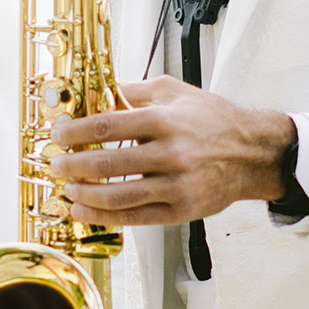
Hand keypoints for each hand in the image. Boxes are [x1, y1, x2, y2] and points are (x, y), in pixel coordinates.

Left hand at [47, 76, 293, 227]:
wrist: (252, 154)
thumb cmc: (213, 121)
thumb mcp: (175, 92)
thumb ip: (134, 92)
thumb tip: (96, 92)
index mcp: (165, 120)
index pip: (107, 125)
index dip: (75, 131)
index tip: (59, 134)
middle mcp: (170, 153)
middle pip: (107, 163)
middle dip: (72, 165)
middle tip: (55, 163)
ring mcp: (176, 185)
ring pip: (117, 195)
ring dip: (84, 194)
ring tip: (67, 188)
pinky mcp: (180, 209)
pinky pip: (135, 216)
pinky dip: (104, 216)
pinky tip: (86, 211)